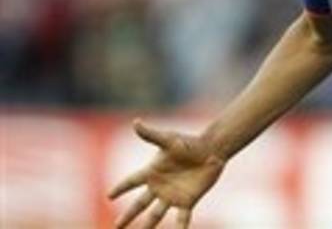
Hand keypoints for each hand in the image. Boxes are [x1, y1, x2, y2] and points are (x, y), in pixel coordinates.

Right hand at [108, 119, 225, 227]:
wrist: (212, 150)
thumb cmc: (190, 143)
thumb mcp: (169, 139)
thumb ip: (151, 135)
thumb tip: (136, 122)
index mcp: (152, 171)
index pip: (132, 181)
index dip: (120, 188)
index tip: (109, 195)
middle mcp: (160, 186)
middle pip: (139, 204)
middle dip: (128, 216)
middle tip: (117, 227)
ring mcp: (172, 195)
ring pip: (156, 215)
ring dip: (148, 226)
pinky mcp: (187, 200)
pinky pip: (181, 218)